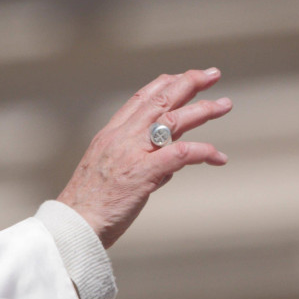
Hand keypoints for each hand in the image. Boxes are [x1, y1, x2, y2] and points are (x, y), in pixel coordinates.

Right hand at [57, 68, 232, 248]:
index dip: (165, 84)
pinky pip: (180, 154)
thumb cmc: (90, 204)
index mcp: (111, 134)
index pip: (141, 98)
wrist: (74, 223)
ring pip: (173, 120)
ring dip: (203, 110)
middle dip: (188, 83)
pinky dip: (203, 151)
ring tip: (224, 104)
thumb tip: (169, 164)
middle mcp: (121, 137)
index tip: (183, 77)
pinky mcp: (143, 173)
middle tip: (212, 75)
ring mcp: (132, 153)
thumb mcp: (109, 170)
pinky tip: (218, 156)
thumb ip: (139, 160)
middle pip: (160, 100)